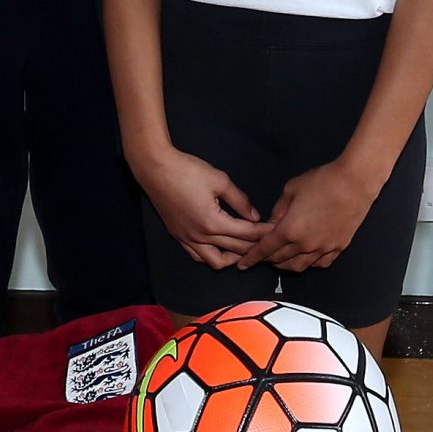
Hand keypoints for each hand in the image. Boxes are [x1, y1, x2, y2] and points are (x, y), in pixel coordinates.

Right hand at [133, 148, 267, 269]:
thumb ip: (239, 200)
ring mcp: (187, 239)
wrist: (156, 170)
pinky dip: (212, 257)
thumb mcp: (220, 180)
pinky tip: (221, 249)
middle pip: (235, 249)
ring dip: (233, 258)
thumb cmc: (188, 171)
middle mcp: (200, 237)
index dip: (263, 233)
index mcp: (213, 222)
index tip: (276, 230)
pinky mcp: (179, 236)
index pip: (246, 234)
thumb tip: (254, 215)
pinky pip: (198, 256)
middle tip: (268, 242)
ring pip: (215, 261)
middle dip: (255, 246)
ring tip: (246, 250)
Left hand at [254, 160, 380, 272]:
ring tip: (280, 260)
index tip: (243, 265)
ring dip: (286, 265)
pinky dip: (308, 263)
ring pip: (299, 266)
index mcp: (289, 230)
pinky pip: (320, 263)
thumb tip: (272, 224)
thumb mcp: (291, 189)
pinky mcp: (338, 247)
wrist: (355, 182)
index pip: (265, 249)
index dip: (252, 258)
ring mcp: (323, 248)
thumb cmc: (321, 181)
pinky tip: (305, 258)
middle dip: (267, 260)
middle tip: (261, 257)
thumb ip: (278, 210)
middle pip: (280, 260)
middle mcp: (305, 244)